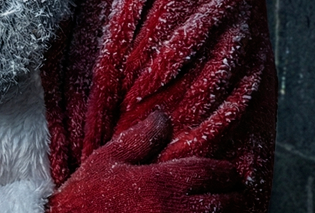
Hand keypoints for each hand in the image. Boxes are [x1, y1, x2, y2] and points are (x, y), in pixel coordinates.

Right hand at [47, 111, 243, 211]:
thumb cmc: (85, 199)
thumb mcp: (107, 161)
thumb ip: (141, 139)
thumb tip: (163, 116)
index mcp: (164, 182)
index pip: (214, 173)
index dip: (228, 172)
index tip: (229, 173)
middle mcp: (179, 210)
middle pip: (228, 203)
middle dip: (234, 196)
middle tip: (234, 193)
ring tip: (223, 211)